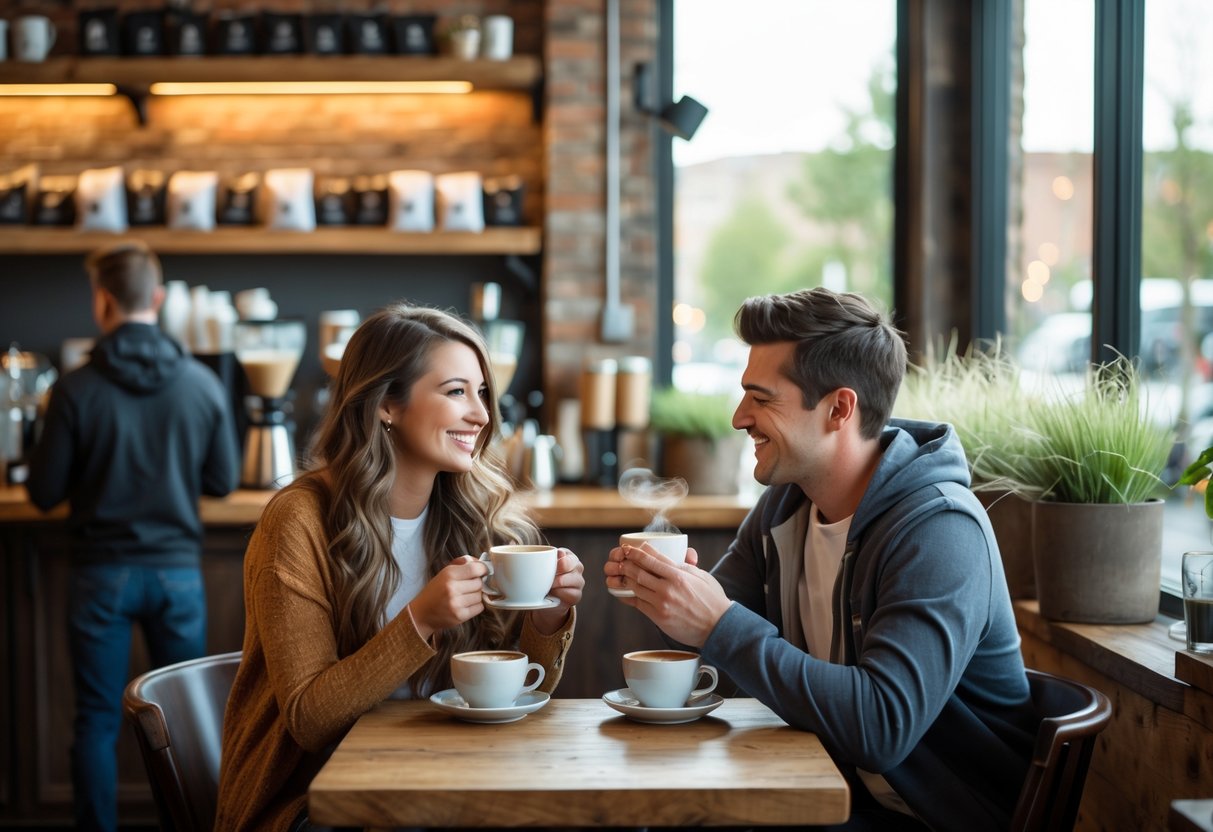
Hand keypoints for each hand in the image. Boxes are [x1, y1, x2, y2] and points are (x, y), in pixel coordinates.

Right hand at [406, 555, 488, 640]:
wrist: (422, 613)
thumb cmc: (435, 591)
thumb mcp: (444, 573)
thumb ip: (462, 564)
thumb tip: (481, 562)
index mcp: (449, 574)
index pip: (475, 568)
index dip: (483, 569)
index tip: (483, 571)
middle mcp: (452, 588)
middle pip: (479, 583)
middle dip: (477, 584)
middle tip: (468, 586)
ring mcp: (456, 603)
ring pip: (480, 596)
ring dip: (476, 595)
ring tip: (465, 596)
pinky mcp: (460, 616)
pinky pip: (479, 607)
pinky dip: (476, 606)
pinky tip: (466, 604)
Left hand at [530, 548, 583, 633]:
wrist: (542, 602)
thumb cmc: (538, 579)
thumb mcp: (532, 567)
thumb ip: (524, 554)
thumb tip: (511, 541)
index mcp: (565, 556)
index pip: (566, 553)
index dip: (561, 555)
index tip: (555, 557)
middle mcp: (575, 567)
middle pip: (575, 564)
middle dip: (563, 567)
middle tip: (552, 573)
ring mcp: (578, 582)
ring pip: (576, 580)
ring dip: (561, 582)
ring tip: (549, 586)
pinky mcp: (576, 596)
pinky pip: (573, 594)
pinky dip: (563, 594)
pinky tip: (554, 594)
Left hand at [613, 543, 727, 646]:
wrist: (718, 627)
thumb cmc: (712, 599)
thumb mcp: (701, 576)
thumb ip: (683, 567)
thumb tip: (669, 558)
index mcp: (679, 575)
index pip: (652, 560)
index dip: (637, 553)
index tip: (629, 548)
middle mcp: (668, 589)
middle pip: (640, 572)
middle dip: (627, 564)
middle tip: (620, 558)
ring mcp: (662, 604)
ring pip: (636, 588)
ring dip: (625, 579)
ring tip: (620, 572)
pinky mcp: (659, 618)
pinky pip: (638, 604)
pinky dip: (629, 596)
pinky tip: (623, 591)